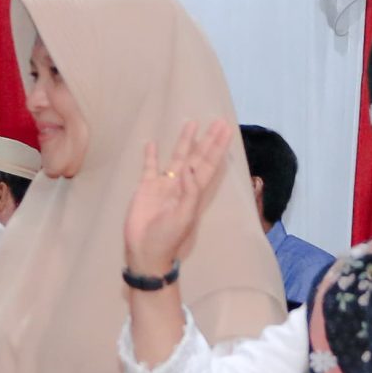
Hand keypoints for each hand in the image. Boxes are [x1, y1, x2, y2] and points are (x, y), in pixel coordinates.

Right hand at [124, 119, 232, 276]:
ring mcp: (163, 185)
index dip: (217, 148)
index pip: (209, 165)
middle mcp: (181, 185)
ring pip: (176, 157)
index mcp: (194, 192)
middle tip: (218, 121)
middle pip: (197, 157)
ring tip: (191, 123)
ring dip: (184, 141)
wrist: (145, 251)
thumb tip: (191, 167)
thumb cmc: (168, 237)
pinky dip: (151, 155)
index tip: (226, 131)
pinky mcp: (145, 187)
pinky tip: (152, 143)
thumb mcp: (184, 216)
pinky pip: (149, 167)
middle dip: (208, 140)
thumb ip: (190, 191)